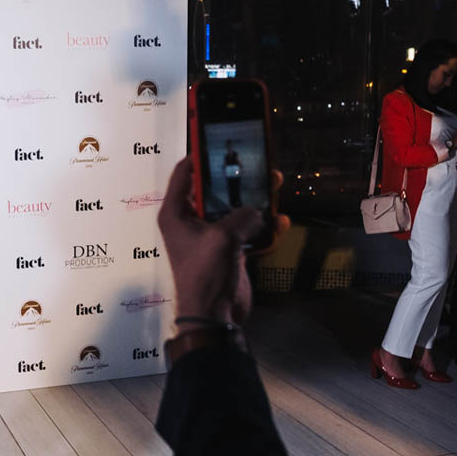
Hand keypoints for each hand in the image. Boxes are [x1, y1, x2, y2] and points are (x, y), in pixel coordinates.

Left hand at [157, 157, 288, 328]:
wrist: (216, 316)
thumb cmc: (205, 274)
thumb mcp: (223, 237)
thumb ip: (242, 215)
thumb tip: (259, 210)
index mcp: (176, 213)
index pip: (185, 173)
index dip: (200, 154)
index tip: (218, 138)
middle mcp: (191, 220)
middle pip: (215, 188)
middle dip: (237, 176)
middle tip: (257, 162)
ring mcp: (212, 235)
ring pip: (235, 207)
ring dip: (255, 199)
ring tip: (274, 185)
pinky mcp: (230, 249)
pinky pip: (248, 229)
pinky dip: (263, 225)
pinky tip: (279, 222)